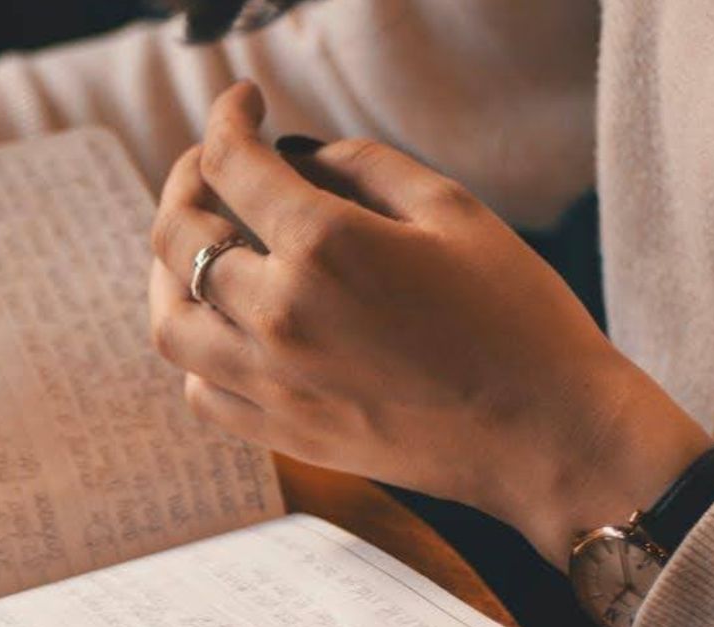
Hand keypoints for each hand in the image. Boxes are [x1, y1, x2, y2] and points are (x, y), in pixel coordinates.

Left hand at [149, 82, 711, 564]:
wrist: (546, 435)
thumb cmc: (516, 315)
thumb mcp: (450, 209)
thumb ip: (360, 166)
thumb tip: (295, 156)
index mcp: (322, 248)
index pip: (234, 163)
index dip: (229, 117)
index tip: (244, 104)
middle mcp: (277, 316)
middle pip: (179, 234)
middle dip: (186, 181)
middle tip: (210, 165)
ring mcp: (271, 383)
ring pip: (169, 320)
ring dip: (167, 270)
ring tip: (197, 245)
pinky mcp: (282, 434)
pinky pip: (199, 391)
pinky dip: (196, 350)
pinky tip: (224, 328)